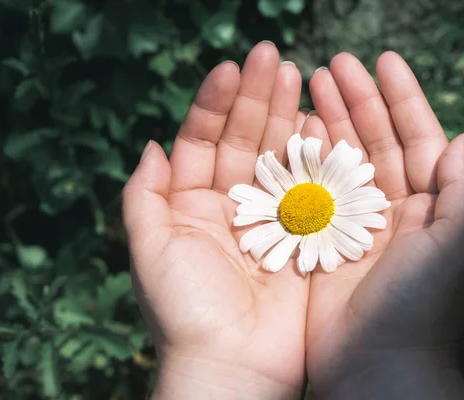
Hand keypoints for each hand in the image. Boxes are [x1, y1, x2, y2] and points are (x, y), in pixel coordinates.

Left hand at [122, 42, 308, 398]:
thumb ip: (143, 196)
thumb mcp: (149, 249)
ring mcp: (271, 218)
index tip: (231, 68)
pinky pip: (310, 188)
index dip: (215, 103)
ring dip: (287, 117)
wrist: (235, 364)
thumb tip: (151, 144)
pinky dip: (315, 156)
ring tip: (299, 77)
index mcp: (191, 205)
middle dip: (257, 98)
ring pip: (279, 157)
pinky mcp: (303, 235)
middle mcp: (232, 206)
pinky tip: (320, 122)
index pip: (202, 141)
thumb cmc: (186, 310)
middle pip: (244, 141)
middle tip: (273, 57)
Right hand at [302, 53, 463, 398]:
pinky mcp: (322, 241)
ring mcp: (355, 225)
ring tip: (308, 85)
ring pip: (341, 161)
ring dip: (328, 123)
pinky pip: (312, 190)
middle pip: (376, 142)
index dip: (402, 99)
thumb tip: (463, 138)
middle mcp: (393, 211)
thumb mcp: (454, 246)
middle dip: (357, 102)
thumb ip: (462, 191)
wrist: (374, 368)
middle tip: (331, 65)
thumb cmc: (419, 309)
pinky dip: (303, 161)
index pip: (418, 139)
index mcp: (430, 208)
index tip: (381, 62)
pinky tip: (292, 132)